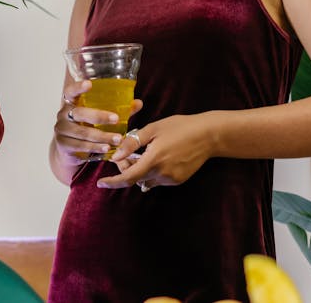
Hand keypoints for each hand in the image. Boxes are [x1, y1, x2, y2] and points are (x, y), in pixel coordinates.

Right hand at [53, 79, 143, 164]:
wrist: (70, 150)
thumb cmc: (86, 127)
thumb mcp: (99, 117)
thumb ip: (116, 109)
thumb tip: (137, 103)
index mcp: (71, 103)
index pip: (71, 91)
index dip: (78, 87)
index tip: (89, 84)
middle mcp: (63, 114)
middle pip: (79, 113)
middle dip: (99, 116)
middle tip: (116, 119)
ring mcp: (61, 130)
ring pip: (82, 132)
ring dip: (101, 136)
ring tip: (117, 139)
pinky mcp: (63, 145)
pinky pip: (80, 146)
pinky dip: (95, 147)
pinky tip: (106, 148)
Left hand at [97, 113, 214, 189]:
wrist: (209, 135)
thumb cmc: (180, 127)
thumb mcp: (153, 129)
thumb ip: (132, 143)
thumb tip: (116, 155)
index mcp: (153, 160)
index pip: (127, 177)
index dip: (112, 182)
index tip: (101, 183)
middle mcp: (162, 174)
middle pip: (135, 179)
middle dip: (126, 170)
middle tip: (126, 154)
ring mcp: (171, 179)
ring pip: (146, 180)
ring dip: (139, 171)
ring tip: (142, 153)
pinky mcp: (178, 180)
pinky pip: (158, 180)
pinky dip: (151, 172)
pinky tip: (155, 157)